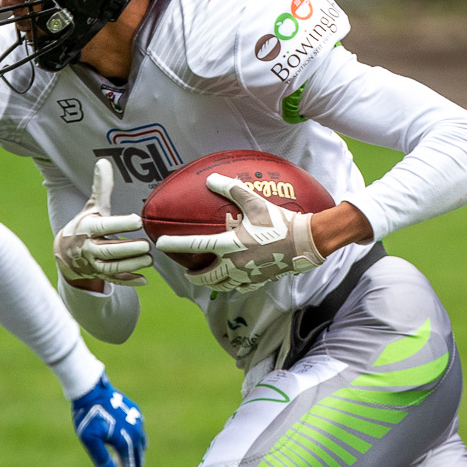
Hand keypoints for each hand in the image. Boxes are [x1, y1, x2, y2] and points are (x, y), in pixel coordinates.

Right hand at [55, 158, 151, 285]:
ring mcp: (93, 264)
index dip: (120, 224)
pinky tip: (144, 280)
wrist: (65, 253)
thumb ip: (100, 188)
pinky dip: (128, 281)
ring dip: (130, 265)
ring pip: (111, 267)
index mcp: (87, 228)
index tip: (137, 220)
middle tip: (146, 245)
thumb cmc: (84, 225)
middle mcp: (88, 248)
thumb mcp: (91, 207)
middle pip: (108, 250)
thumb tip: (103, 161)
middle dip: (127, 249)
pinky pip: (113, 280)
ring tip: (149, 260)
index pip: (103, 226)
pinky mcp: (99, 275)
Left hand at [71, 374, 145, 466]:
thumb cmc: (87, 415)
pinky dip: (131, 443)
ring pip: (139, 446)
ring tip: (114, 459)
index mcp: (127, 441)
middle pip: (137, 460)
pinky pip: (137, 433)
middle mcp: (137, 432)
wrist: (90, 388)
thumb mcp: (90, 441)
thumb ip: (102, 461)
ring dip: (130, 457)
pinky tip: (116, 441)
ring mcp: (138, 421)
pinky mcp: (135, 412)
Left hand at [154, 174, 325, 291]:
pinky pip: (241, 287)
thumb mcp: (255, 202)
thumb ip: (231, 189)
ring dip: (212, 282)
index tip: (160, 244)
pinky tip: (234, 279)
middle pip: (206, 277)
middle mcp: (236, 264)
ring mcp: (248, 276)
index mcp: (231, 245)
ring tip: (208, 276)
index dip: (176, 245)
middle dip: (193, 276)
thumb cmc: (280, 220)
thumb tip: (210, 179)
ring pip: (222, 286)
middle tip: (187, 271)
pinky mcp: (260, 281)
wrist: (305, 242)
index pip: (196, 246)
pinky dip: (233, 285)